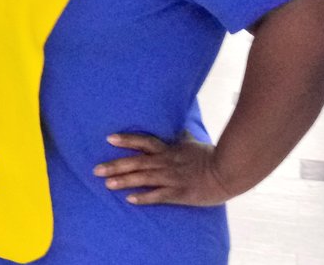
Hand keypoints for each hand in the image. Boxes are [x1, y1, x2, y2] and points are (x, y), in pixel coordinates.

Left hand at [92, 131, 231, 206]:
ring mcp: (172, 178)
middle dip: (115, 165)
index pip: (143, 142)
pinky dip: (144, 197)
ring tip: (107, 184)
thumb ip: (181, 135)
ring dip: (124, 181)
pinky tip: (130, 199)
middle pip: (136, 162)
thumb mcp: (192, 142)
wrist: (228, 172)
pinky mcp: (179, 193)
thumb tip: (179, 124)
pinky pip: (158, 196)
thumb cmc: (210, 156)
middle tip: (96, 170)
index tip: (108, 138)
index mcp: (168, 149)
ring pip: (143, 179)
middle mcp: (166, 162)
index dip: (126, 140)